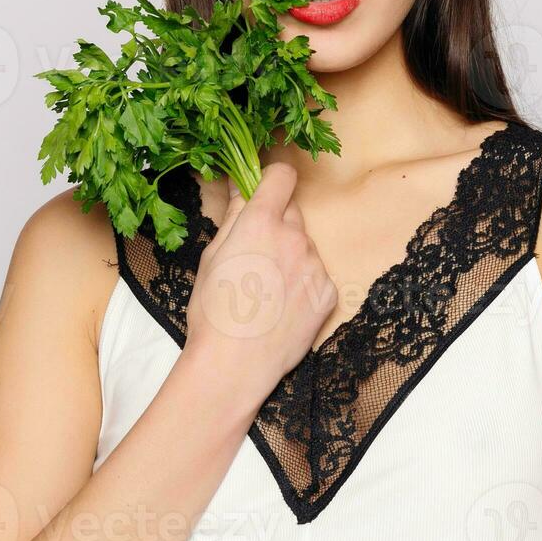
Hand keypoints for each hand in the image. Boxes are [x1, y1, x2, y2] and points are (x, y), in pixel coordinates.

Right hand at [181, 162, 334, 401]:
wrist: (234, 365)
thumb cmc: (213, 312)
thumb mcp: (212, 256)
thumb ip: (234, 216)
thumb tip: (240, 186)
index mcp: (261, 221)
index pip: (282, 175)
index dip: (272, 179)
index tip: (264, 189)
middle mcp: (295, 237)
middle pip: (292, 211)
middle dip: (276, 223)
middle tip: (255, 252)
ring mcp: (316, 265)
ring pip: (304, 246)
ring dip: (290, 256)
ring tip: (265, 291)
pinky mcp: (329, 293)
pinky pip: (316, 276)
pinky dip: (302, 285)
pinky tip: (282, 308)